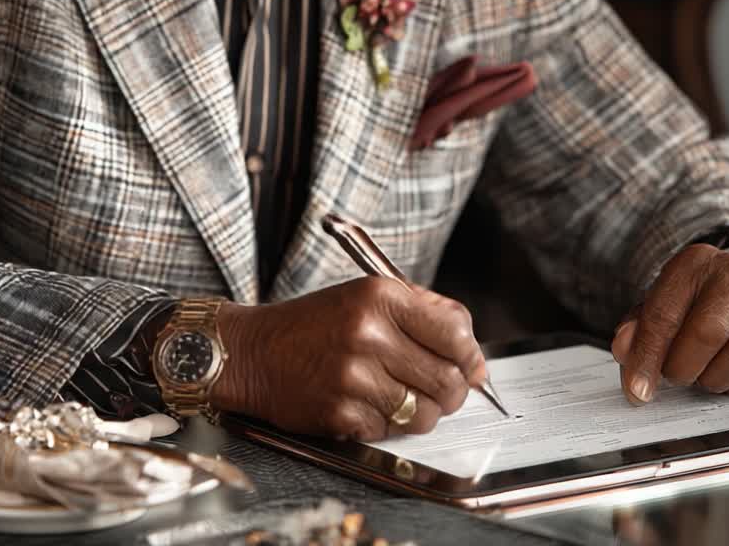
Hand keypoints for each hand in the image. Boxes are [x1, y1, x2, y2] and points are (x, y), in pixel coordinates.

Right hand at [210, 277, 487, 440]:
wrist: (252, 352)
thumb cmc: (315, 325)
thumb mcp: (367, 297)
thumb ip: (425, 315)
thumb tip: (476, 358)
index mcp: (381, 297)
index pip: (456, 334)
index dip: (471, 357)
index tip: (469, 366)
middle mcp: (369, 334)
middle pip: (448, 380)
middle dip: (453, 391)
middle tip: (440, 389)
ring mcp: (353, 376)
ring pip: (425, 413)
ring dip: (421, 412)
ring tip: (400, 397)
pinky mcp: (340, 412)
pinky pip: (390, 431)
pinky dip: (385, 424)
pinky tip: (365, 405)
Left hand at [610, 244, 728, 403]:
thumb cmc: (706, 297)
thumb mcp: (668, 302)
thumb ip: (641, 326)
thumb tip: (624, 351)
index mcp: (695, 264)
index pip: (664, 314)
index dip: (647, 358)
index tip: (637, 389)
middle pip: (706, 335)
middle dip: (685, 369)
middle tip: (679, 375)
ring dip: (717, 379)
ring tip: (706, 373)